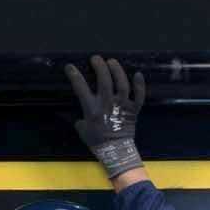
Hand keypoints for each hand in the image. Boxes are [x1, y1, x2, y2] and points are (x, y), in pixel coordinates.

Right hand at [66, 54, 146, 179]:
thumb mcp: (82, 130)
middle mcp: (107, 104)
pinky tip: (138, 74)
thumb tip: (82, 114)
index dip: (75, 75)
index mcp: (92, 109)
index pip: (81, 88)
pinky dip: (140, 84)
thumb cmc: (97, 141)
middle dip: (99, 67)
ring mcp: (122, 105)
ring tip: (112, 61)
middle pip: (104, 80)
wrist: (116, 151)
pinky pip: (139, 95)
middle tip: (96, 59)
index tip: (70, 67)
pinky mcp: (134, 109)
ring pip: (121, 83)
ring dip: (117, 70)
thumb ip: (81, 118)